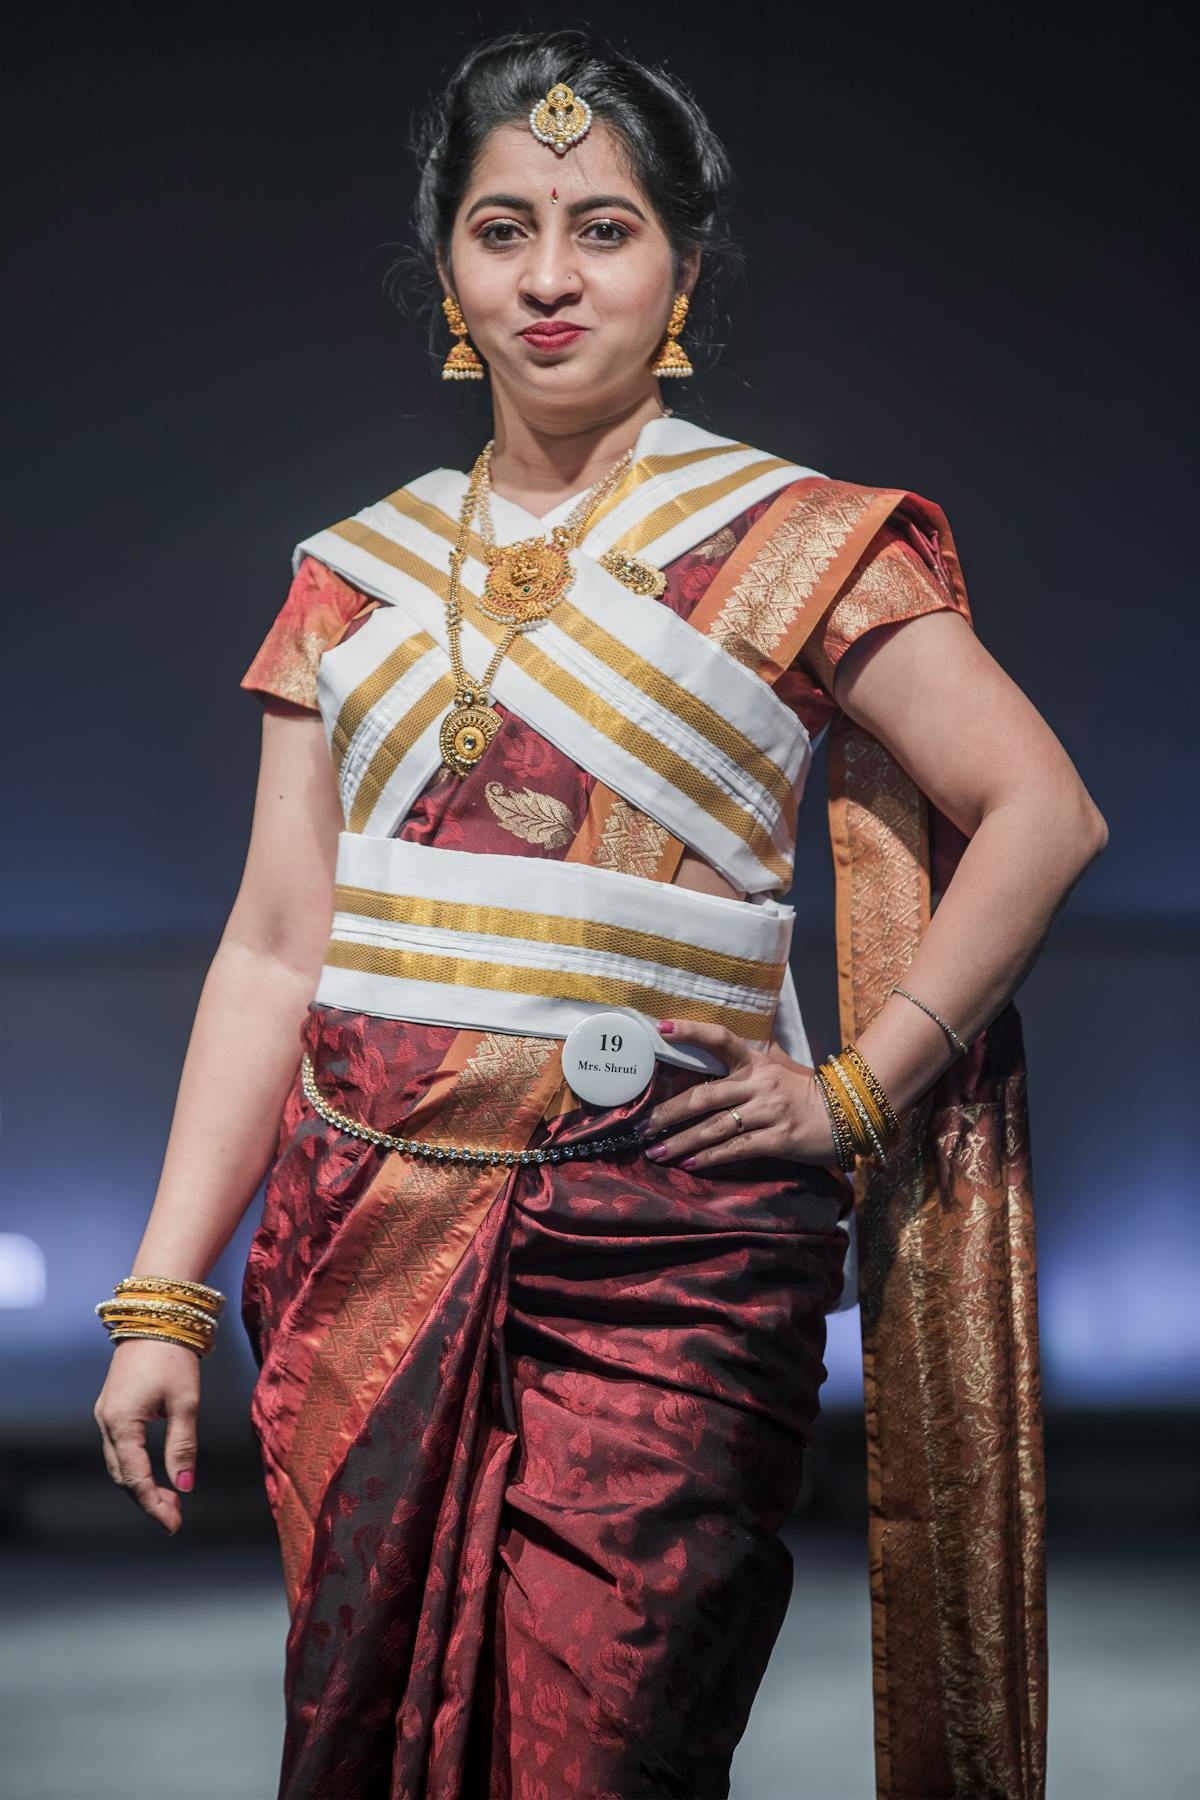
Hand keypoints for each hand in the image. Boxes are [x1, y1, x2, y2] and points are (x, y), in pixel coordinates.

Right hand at [93, 1338, 200, 1534]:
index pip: (135, 1478)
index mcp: (121, 1423)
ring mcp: (106, 1415)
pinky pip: (120, 1448)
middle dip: (147, 1499)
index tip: (174, 1524)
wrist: (155, 1318)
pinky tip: (155, 1473)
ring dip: (141, 1484)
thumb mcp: (185, 1403)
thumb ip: (182, 1445)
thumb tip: (185, 1485)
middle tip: (175, 1516)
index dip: (154, 1504)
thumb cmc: (172, 1357)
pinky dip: (136, 1466)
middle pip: (123, 1475)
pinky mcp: (113, 1408)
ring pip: (119, 1463)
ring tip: (170, 1499)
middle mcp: (106, 1422)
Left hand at [638, 1019, 837, 1172]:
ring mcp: (768, 1112)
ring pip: (714, 1128)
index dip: (691, 1031)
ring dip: (681, 1142)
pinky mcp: (777, 1139)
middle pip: (704, 1096)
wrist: (844, 1114)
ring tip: (656, 1152)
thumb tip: (707, 1059)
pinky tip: (689, 1164)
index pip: (720, 1039)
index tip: (661, 1028)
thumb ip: (743, 1065)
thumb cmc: (799, 1092)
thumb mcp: (774, 1068)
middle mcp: (758, 1084)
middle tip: (642, 1126)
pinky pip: (735, 1149)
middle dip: (668, 1113)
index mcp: (755, 1061)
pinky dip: (709, 1158)